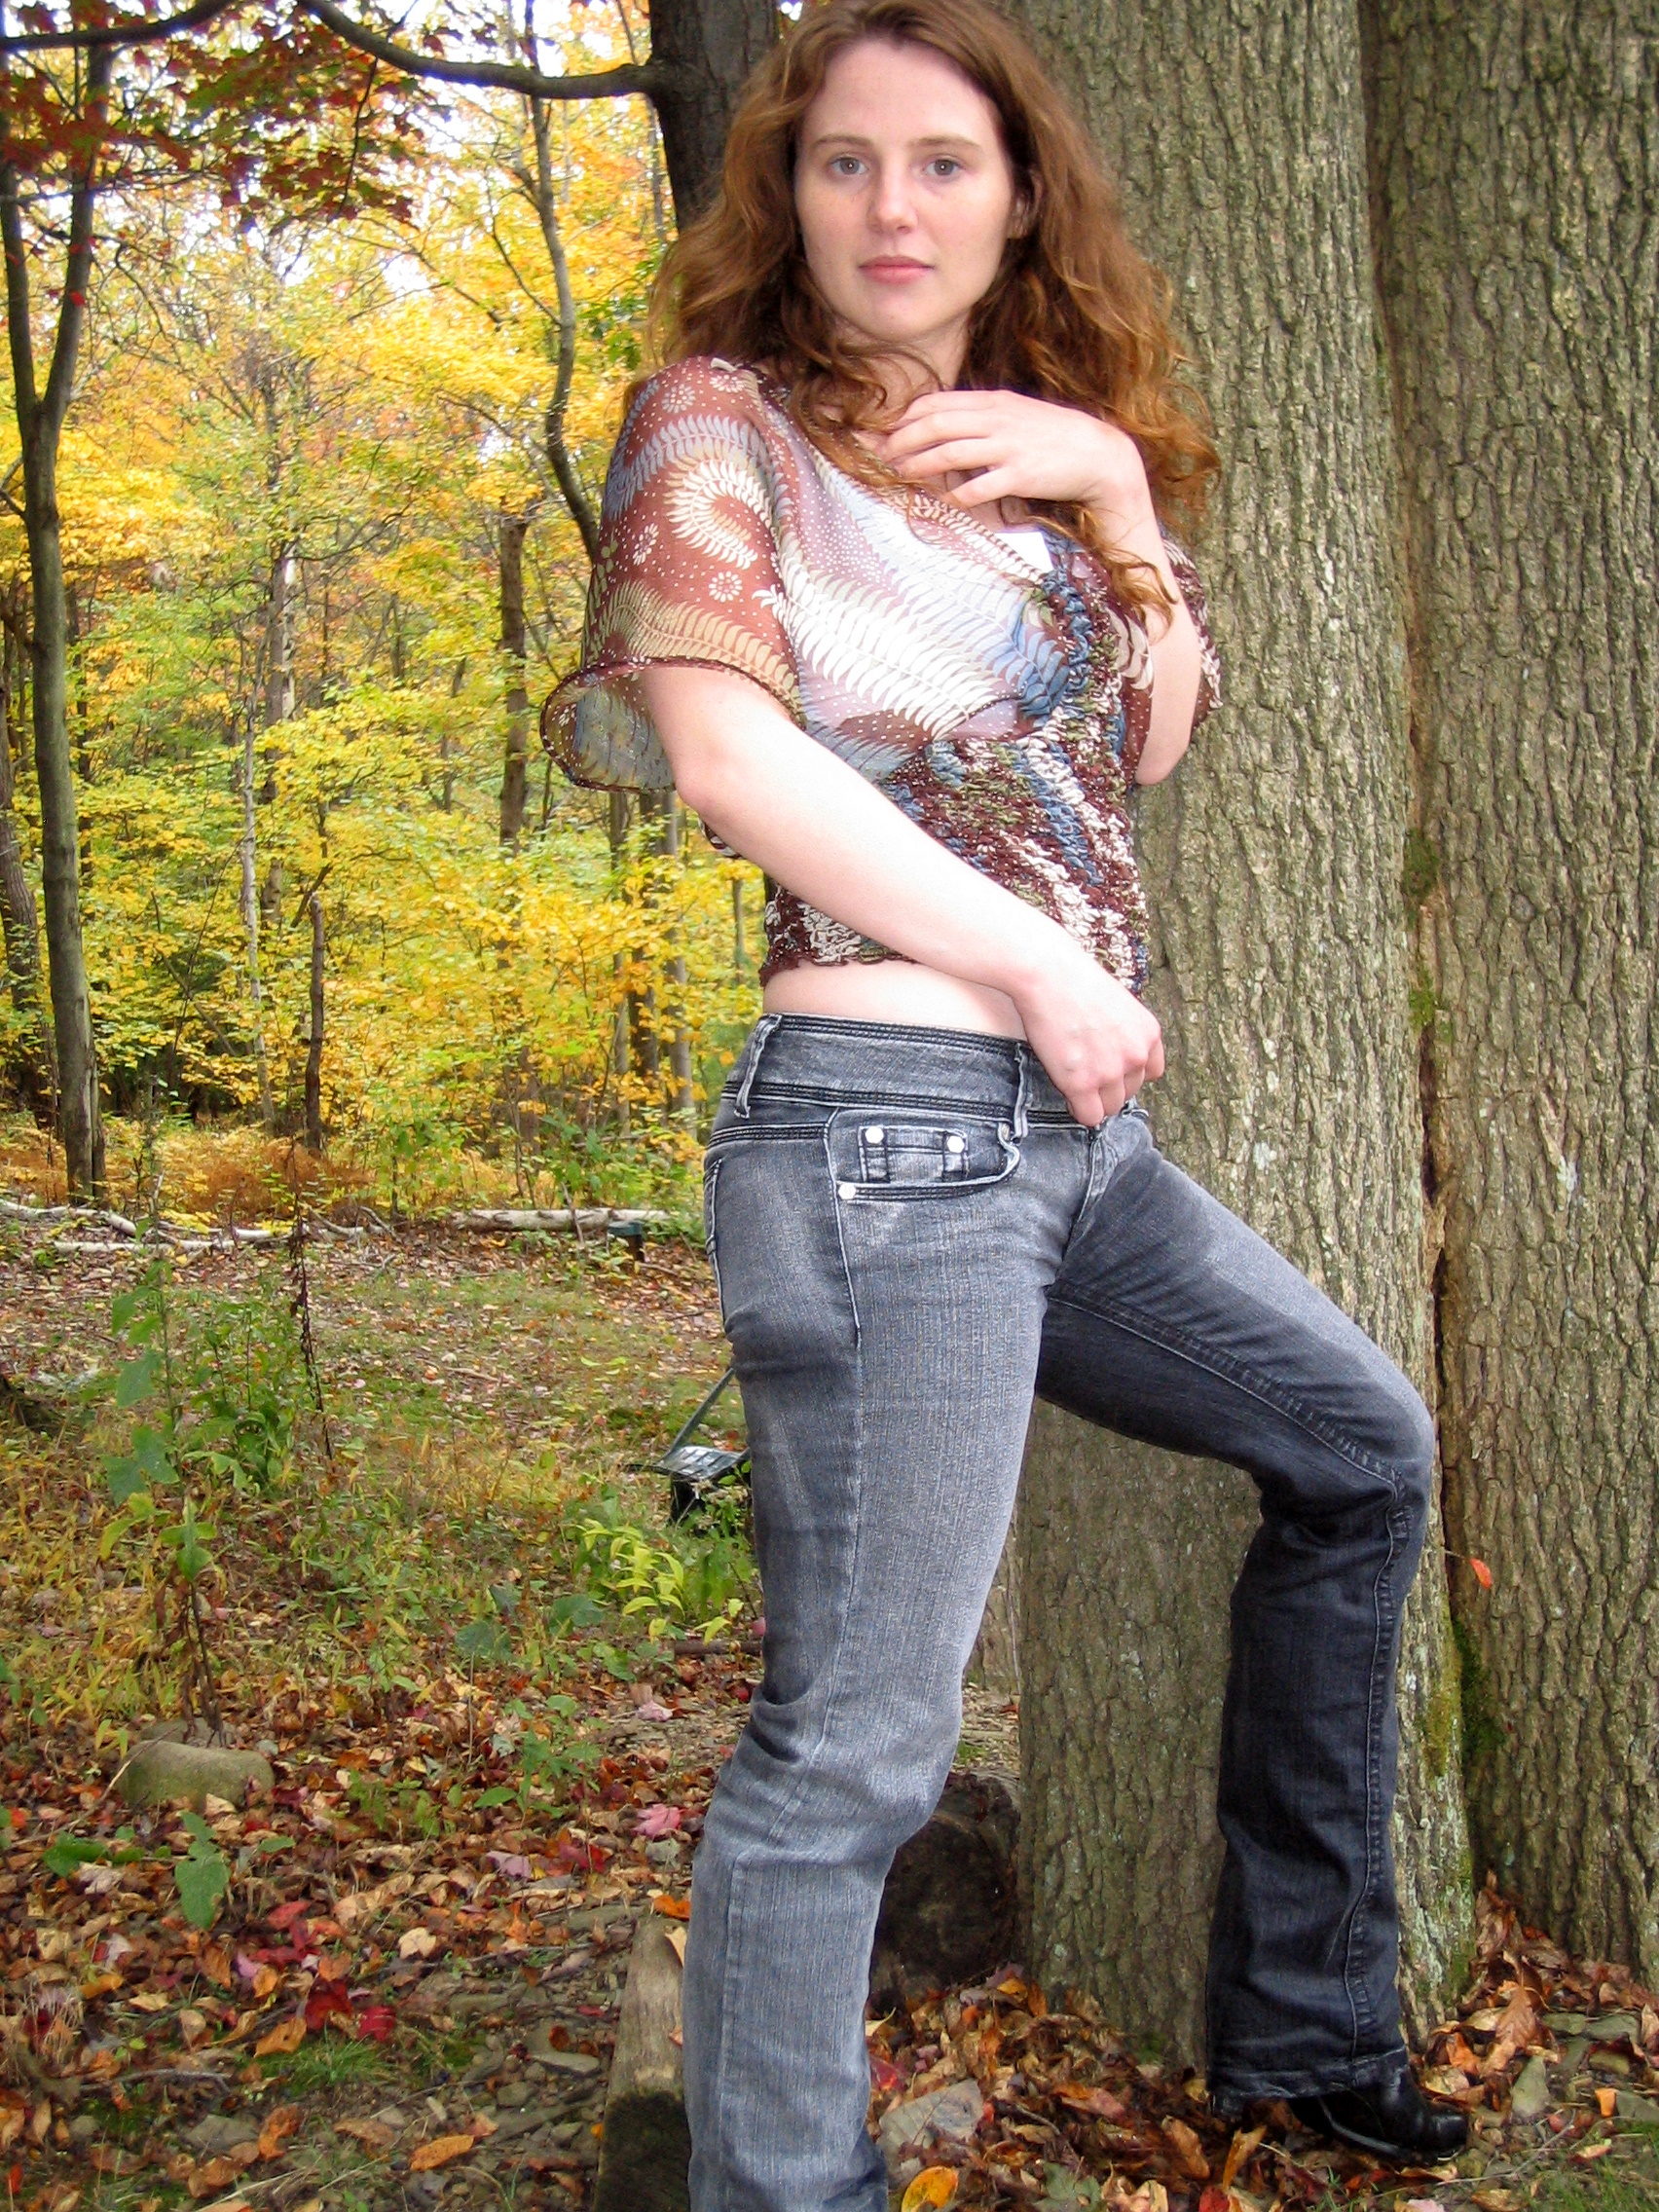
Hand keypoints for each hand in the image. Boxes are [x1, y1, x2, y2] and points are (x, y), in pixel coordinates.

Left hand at [879, 388, 1153, 529]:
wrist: (1098, 453)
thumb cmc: (1053, 437)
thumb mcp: (1016, 415)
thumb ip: (982, 417)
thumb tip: (946, 426)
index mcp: (994, 402)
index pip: (939, 403)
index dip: (908, 417)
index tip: (887, 431)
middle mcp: (998, 420)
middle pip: (938, 424)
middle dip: (904, 439)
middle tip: (883, 455)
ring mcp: (1009, 447)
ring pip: (952, 452)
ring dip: (921, 464)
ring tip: (900, 474)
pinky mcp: (1021, 475)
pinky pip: (980, 486)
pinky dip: (958, 494)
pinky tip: (946, 501)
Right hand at [1006, 934, 1165, 1124]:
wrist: (1047, 974)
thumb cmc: (1075, 981)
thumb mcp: (1118, 1003)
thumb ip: (1125, 1033)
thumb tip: (1115, 1058)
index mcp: (1149, 1034)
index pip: (1151, 1073)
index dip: (1128, 1072)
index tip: (1108, 1065)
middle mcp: (1136, 1055)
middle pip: (1129, 1092)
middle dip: (1108, 1086)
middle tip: (1084, 1068)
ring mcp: (1111, 1071)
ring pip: (1110, 1107)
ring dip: (1093, 1099)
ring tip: (1073, 1077)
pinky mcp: (1083, 1083)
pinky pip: (1089, 1116)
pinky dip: (1078, 1110)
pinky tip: (1067, 1092)